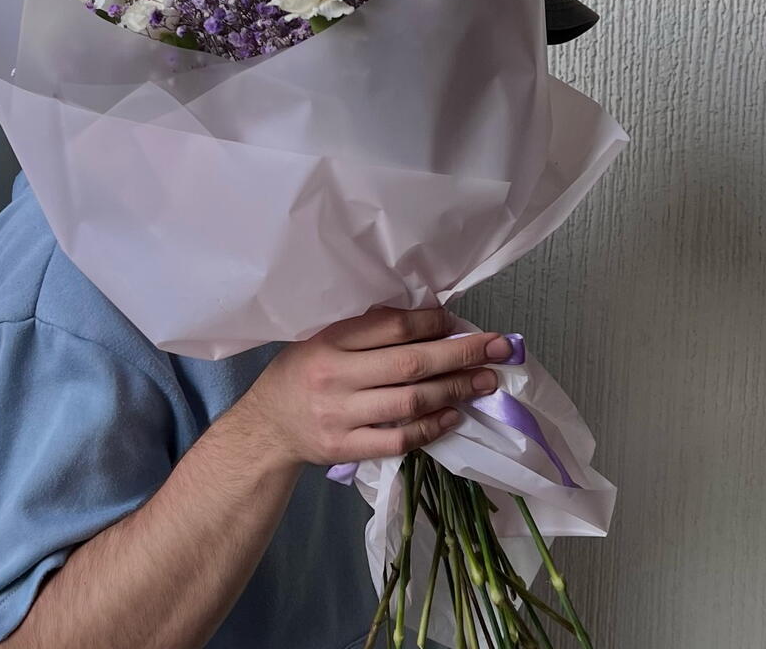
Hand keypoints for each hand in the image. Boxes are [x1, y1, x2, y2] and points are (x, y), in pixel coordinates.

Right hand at [236, 307, 512, 468]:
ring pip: (409, 402)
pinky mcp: (346, 448)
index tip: (458, 323)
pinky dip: (430, 427)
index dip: (430, 323)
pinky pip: (398, 439)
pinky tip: (453, 415)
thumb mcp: (320, 338)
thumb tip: (425, 317)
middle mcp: (335, 376)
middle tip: (499, 348)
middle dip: (460, 355)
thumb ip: (363, 329)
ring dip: (455, 390)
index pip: (389, 327)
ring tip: (486, 382)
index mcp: (328, 341)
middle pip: (409, 364)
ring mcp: (341, 415)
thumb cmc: (299, 373)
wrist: (266, 427)